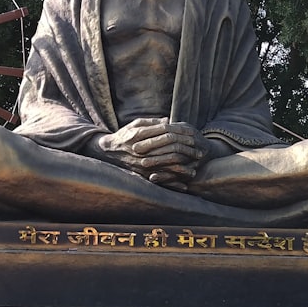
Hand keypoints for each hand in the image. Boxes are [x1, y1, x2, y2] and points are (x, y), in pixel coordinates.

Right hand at [90, 118, 211, 186]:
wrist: (107, 152)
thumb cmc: (124, 136)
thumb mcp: (135, 124)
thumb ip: (152, 122)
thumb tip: (169, 121)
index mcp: (139, 135)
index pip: (165, 133)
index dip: (181, 134)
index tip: (193, 135)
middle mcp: (141, 150)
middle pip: (169, 150)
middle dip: (187, 151)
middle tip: (200, 153)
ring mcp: (140, 164)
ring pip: (167, 166)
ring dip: (183, 168)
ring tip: (195, 169)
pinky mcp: (140, 175)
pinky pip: (160, 180)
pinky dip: (173, 184)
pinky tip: (184, 185)